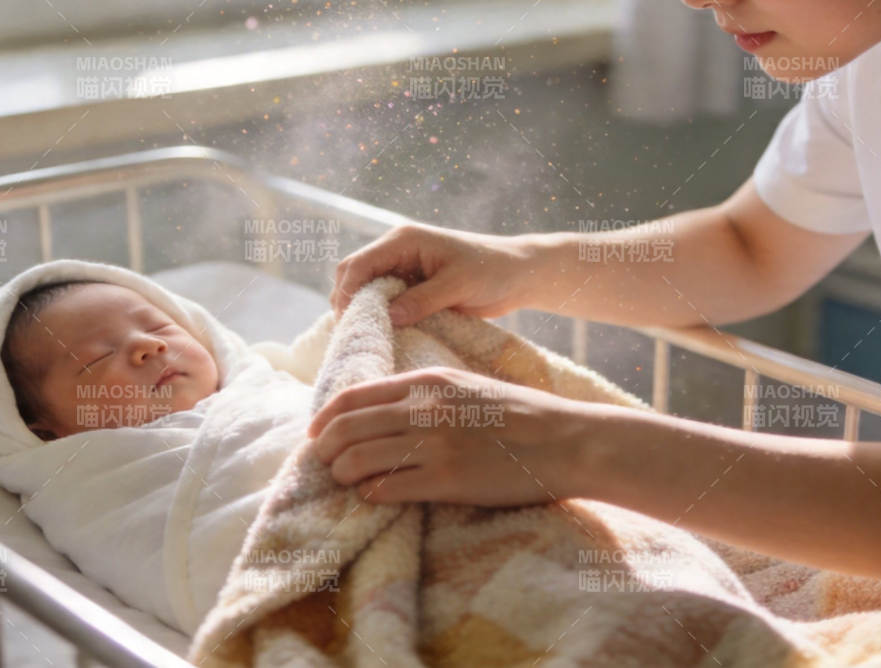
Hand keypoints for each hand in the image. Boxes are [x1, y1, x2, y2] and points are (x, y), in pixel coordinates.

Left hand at [306, 365, 591, 506]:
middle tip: (323, 463)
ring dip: (342, 474)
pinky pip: (388, 489)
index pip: (353, 397)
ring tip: (345, 483)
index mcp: (427, 383)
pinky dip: (371, 494)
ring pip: (358, 459)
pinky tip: (374, 497)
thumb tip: (382, 409)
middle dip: (324, 448)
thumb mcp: (466, 387)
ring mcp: (434, 445)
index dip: (325, 418)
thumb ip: (424, 394)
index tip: (315, 434)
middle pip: (346, 428)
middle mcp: (424, 410)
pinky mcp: (447, 480)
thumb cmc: (519, 416)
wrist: (565, 441)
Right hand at [330, 223, 549, 325]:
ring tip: (368, 338)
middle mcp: (397, 252)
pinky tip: (383, 336)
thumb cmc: (491, 270)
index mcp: (403, 240)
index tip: (350, 322)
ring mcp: (403, 270)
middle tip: (356, 335)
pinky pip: (385, 302)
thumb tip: (387, 316)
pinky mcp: (412, 288)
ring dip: (364, 311)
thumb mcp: (457, 285)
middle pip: (354, 275)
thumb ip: (422, 300)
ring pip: (366, 290)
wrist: (518, 274)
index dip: (348, 292)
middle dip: (350, 302)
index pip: (359, 264)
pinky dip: (380, 317)